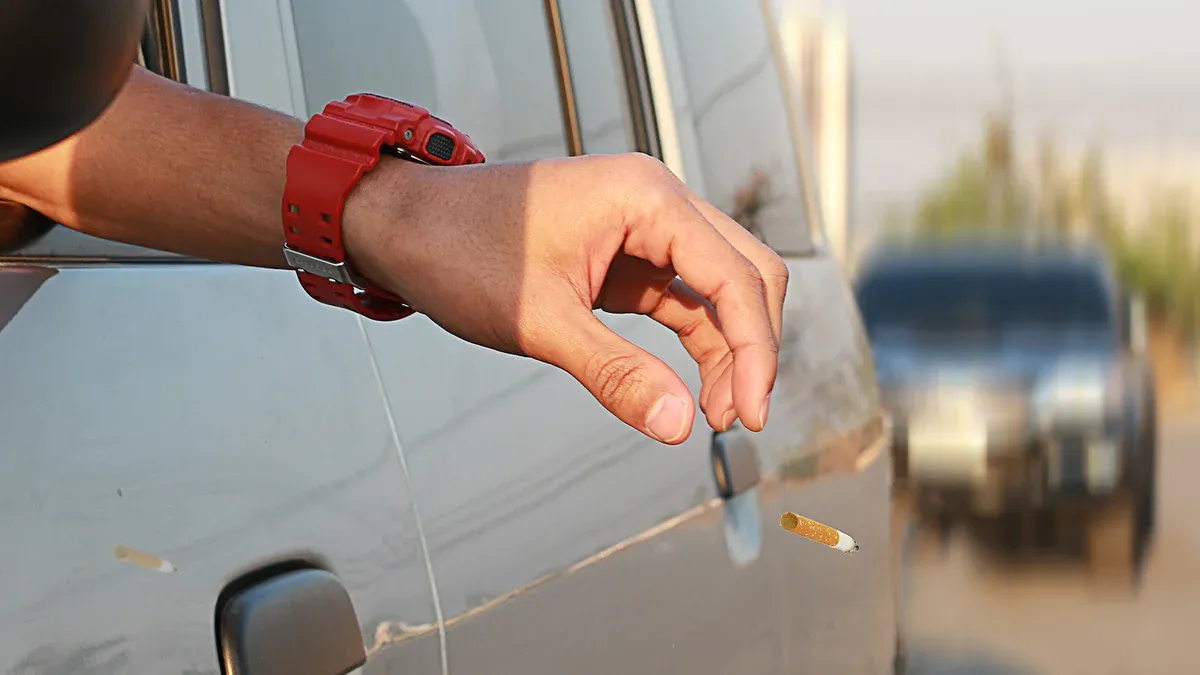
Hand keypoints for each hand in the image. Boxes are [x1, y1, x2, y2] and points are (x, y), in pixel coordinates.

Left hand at [345, 153, 787, 444]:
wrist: (406, 225)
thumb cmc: (460, 250)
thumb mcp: (540, 321)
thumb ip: (615, 373)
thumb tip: (679, 425)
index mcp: (646, 199)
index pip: (735, 276)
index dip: (756, 350)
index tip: (753, 414)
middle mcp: (656, 203)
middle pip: (745, 274)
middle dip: (752, 348)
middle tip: (740, 416)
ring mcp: (644, 227)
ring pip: (718, 290)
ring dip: (727, 349)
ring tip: (716, 413)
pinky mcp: (627, 254)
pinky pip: (682, 298)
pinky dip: (696, 342)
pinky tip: (693, 387)